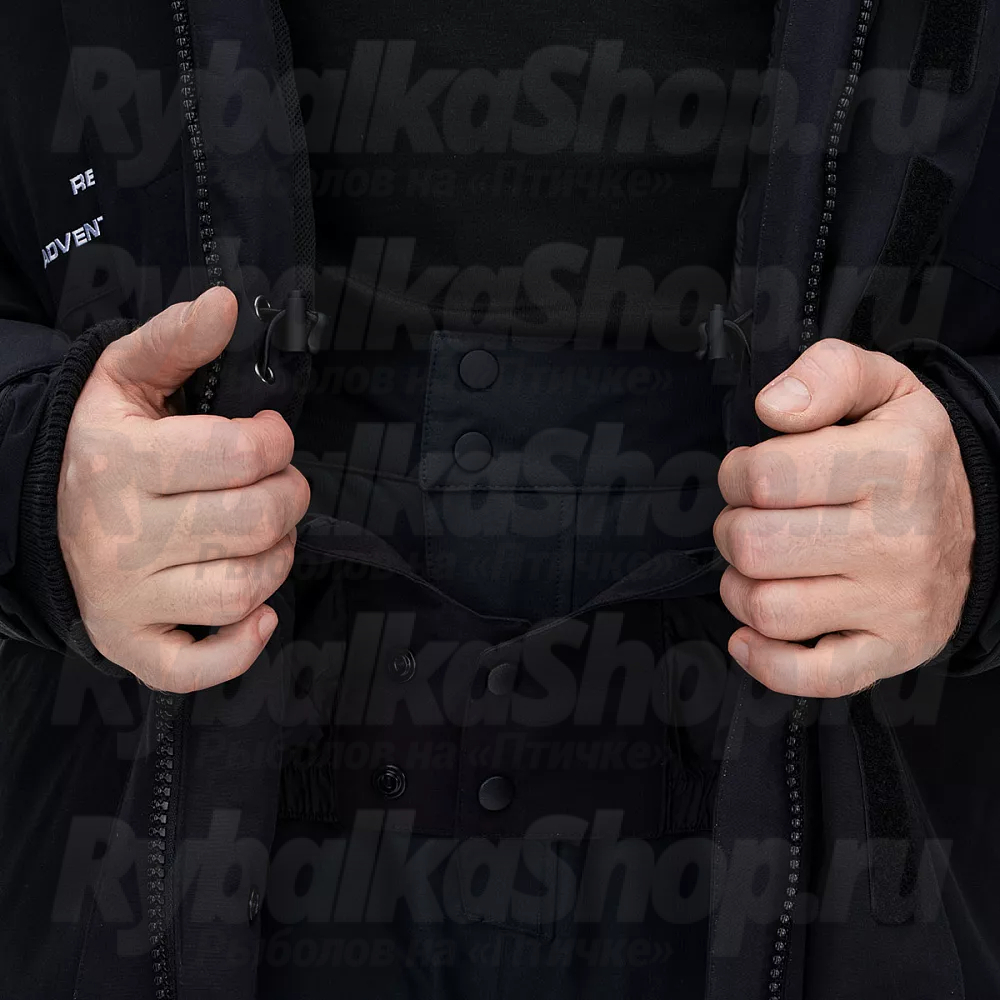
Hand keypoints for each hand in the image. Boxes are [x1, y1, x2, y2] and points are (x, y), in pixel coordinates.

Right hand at [57, 287, 309, 691]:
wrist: (32, 512)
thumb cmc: (98, 444)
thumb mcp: (123, 379)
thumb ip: (175, 340)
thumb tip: (226, 302)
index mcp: (122, 462)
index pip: (235, 455)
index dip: (275, 440)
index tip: (270, 435)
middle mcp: (122, 535)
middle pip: (252, 522)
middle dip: (289, 496)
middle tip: (281, 484)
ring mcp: (126, 598)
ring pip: (240, 588)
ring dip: (278, 559)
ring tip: (267, 534)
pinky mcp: (131, 644)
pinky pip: (195, 668)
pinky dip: (240, 647)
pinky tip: (257, 612)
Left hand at [713, 338, 974, 696]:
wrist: (980, 521)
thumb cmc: (909, 454)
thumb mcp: (883, 387)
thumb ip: (826, 372)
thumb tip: (774, 406)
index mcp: (894, 464)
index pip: (762, 476)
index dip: (737, 472)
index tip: (752, 475)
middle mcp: (899, 539)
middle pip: (753, 545)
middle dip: (733, 528)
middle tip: (754, 519)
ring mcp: (896, 604)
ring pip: (766, 608)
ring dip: (741, 586)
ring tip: (761, 565)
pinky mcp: (892, 651)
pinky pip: (810, 676)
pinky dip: (764, 659)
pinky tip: (752, 633)